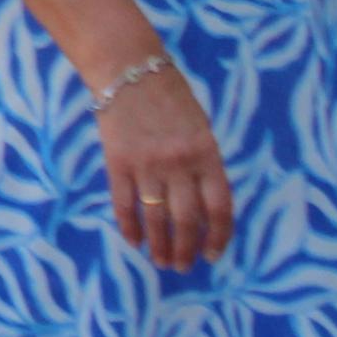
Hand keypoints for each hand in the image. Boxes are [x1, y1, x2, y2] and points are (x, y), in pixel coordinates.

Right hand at [96, 59, 231, 270]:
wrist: (127, 70)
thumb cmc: (169, 96)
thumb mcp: (200, 128)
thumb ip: (203, 164)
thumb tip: (202, 204)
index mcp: (207, 155)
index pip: (219, 208)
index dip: (218, 236)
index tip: (213, 255)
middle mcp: (179, 164)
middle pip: (186, 219)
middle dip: (185, 249)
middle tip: (182, 267)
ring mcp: (146, 164)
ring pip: (156, 217)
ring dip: (159, 244)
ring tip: (160, 261)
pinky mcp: (117, 162)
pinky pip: (124, 202)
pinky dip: (129, 225)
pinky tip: (134, 241)